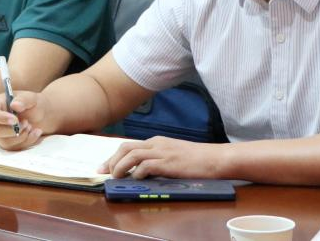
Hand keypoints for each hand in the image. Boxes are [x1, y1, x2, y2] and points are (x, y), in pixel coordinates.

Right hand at [0, 90, 45, 149]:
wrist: (39, 115)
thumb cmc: (31, 104)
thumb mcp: (30, 97)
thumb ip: (23, 99)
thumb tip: (14, 105)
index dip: (1, 118)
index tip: (15, 120)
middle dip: (13, 130)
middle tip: (26, 123)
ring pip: (6, 142)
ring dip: (22, 136)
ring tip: (30, 126)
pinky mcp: (7, 143)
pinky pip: (15, 148)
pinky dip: (28, 141)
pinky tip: (35, 132)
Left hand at [101, 136, 222, 179]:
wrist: (215, 158)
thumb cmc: (197, 159)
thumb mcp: (173, 154)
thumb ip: (157, 159)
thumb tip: (141, 172)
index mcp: (156, 142)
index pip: (129, 146)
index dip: (114, 156)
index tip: (105, 167)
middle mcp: (156, 144)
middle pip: (125, 147)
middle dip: (112, 160)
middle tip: (104, 172)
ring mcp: (163, 152)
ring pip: (132, 155)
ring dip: (120, 167)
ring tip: (116, 177)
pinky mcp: (169, 163)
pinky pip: (147, 165)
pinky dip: (138, 172)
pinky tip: (136, 178)